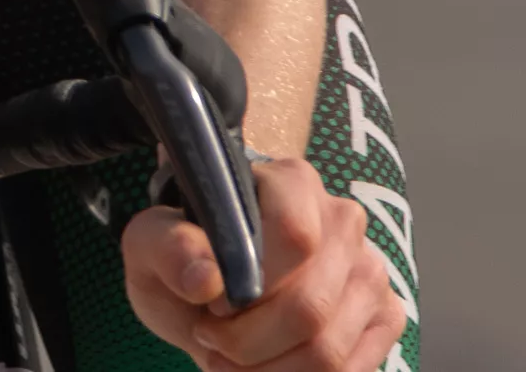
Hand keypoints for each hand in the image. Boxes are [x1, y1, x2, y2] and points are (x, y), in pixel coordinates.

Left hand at [123, 158, 405, 370]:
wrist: (210, 285)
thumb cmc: (184, 256)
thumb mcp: (151, 243)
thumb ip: (167, 247)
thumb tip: (206, 278)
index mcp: (291, 182)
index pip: (295, 238)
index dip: (250, 286)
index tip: (210, 303)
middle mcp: (342, 220)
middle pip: (310, 305)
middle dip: (249, 342)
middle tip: (210, 341)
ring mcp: (370, 270)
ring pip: (329, 349)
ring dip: (268, 371)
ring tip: (228, 358)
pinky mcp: (384, 317)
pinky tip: (263, 369)